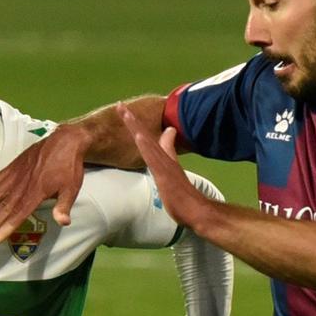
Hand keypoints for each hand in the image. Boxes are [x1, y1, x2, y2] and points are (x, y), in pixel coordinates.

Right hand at [0, 120, 87, 240]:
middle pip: (4, 206)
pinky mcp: (13, 166)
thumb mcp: (72, 187)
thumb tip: (63, 223)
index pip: (20, 213)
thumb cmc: (69, 166)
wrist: (65, 140)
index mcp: (37, 192)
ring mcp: (16, 174)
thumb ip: (64, 205)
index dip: (7, 226)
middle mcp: (23, 185)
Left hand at [117, 102, 210, 229]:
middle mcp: (162, 158)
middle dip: (131, 120)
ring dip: (136, 128)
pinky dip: (146, 145)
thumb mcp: (170, 170)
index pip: (144, 138)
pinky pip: (153, 157)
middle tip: (119, 105)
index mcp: (161, 158)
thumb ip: (169, 150)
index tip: (123, 112)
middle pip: (143, 136)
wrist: (196, 210)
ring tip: (126, 114)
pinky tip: (139, 137)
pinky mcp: (165, 174)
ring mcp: (163, 165)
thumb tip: (169, 132)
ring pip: (147, 143)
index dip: (134, 125)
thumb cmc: (182, 195)